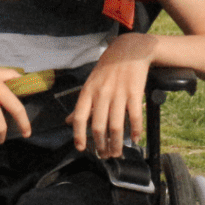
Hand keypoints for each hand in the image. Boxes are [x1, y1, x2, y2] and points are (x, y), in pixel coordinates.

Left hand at [68, 34, 154, 157]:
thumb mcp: (90, 82)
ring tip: (117, 152)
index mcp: (88, 91)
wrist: (129, 49)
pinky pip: (134, 117)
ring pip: (116, 126)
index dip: (78, 135)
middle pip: (98, 126)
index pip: (79, 117)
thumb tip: (69, 121)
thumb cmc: (108, 67)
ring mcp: (119, 93)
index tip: (81, 148)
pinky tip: (135, 139)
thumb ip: (82, 103)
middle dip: (101, 145)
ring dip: (116, 143)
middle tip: (104, 154)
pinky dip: (135, 131)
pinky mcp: (135, 92)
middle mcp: (102, 93)